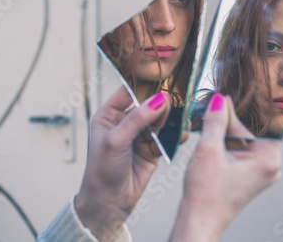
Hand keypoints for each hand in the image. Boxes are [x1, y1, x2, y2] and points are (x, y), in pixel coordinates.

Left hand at [75, 86, 170, 240]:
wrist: (108, 203)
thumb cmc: (101, 171)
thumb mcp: (116, 140)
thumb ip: (137, 119)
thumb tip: (158, 100)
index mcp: (109, 115)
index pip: (128, 92)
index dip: (144, 86)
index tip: (162, 78)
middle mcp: (123, 123)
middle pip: (147, 105)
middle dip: (160, 104)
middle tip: (174, 102)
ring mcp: (138, 137)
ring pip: (158, 121)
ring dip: (169, 120)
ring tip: (179, 119)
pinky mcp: (151, 150)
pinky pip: (165, 138)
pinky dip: (174, 136)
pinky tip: (181, 134)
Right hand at [170, 94, 281, 241]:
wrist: (197, 219)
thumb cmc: (207, 195)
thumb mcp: (209, 149)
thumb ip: (216, 121)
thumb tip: (219, 101)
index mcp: (269, 160)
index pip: (259, 124)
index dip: (241, 109)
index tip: (227, 97)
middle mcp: (268, 166)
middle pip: (251, 131)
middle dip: (231, 120)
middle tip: (215, 106)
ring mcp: (257, 171)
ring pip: (242, 140)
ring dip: (226, 131)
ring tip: (210, 122)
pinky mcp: (246, 175)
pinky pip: (238, 150)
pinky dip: (224, 142)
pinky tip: (211, 137)